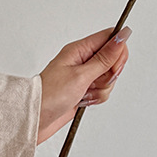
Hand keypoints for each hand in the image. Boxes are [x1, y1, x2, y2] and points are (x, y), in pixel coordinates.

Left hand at [37, 27, 130, 143]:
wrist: (34, 121)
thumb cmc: (49, 96)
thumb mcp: (81, 75)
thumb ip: (105, 57)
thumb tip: (122, 35)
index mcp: (80, 49)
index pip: (110, 38)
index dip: (118, 50)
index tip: (113, 67)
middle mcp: (83, 59)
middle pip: (113, 59)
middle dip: (109, 74)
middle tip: (95, 81)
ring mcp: (84, 75)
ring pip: (109, 77)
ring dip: (102, 89)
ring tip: (85, 93)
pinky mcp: (84, 89)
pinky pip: (103, 90)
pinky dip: (97, 97)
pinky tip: (84, 100)